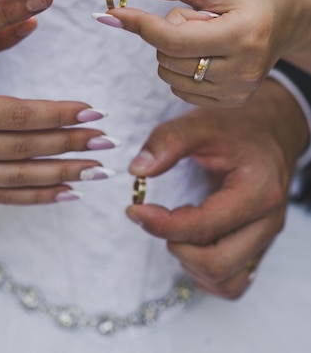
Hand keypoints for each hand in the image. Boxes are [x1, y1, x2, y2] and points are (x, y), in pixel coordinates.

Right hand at [0, 34, 114, 203]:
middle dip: (70, 145)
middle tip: (108, 142)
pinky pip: (2, 198)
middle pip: (25, 149)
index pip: (17, 115)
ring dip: (62, 174)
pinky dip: (36, 198)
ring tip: (97, 170)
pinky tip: (67, 193)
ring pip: (19, 178)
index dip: (58, 114)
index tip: (93, 111)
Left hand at [94, 0, 310, 105]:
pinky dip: (181, 67)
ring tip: (208, 32)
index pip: (172, 38)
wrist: (291, 11)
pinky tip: (208, 50)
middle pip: (166, 57)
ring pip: (169, 75)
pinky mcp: (233, 101)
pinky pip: (180, 89)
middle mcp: (244, 70)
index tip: (110, 11)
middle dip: (168, 31)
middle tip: (200, 15)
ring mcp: (239, 91)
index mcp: (243, 34)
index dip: (137, 23)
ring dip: (173, 50)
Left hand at [126, 78, 307, 298]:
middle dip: (176, 245)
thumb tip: (137, 170)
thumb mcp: (201, 123)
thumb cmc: (236, 125)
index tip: (134, 211)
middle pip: (216, 264)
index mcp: (257, 191)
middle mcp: (267, 221)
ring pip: (227, 280)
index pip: (203, 227)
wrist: (269, 128)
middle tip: (154, 218)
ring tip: (175, 228)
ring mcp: (266, 237)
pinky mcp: (259, 246)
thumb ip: (168, 142)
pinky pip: (234, 281)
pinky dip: (207, 273)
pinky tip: (190, 243)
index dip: (162, 224)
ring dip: (191, 263)